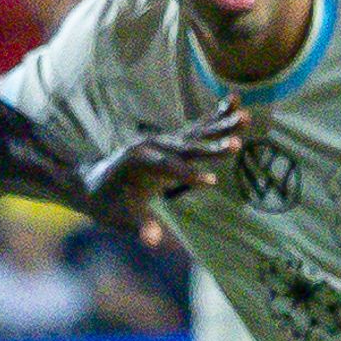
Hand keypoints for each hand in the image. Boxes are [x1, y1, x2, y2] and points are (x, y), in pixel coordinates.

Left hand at [84, 104, 253, 237]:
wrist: (91, 183)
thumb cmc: (105, 204)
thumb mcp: (118, 218)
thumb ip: (138, 226)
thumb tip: (154, 240)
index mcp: (137, 161)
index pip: (166, 168)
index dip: (186, 175)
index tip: (211, 182)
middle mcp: (152, 145)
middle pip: (187, 145)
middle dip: (211, 146)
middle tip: (236, 143)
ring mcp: (163, 141)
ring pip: (197, 132)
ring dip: (223, 125)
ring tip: (248, 117)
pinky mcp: (173, 142)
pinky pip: (199, 128)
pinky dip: (218, 116)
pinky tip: (236, 100)